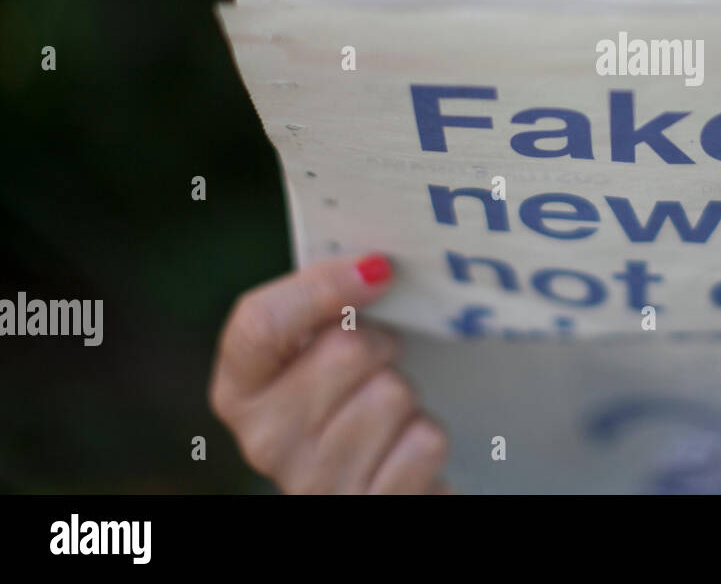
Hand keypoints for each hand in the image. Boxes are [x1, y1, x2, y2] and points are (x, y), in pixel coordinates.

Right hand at [209, 254, 449, 492]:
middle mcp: (264, 441)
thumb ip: (327, 304)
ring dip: (406, 396)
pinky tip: (402, 453)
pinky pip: (423, 443)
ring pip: (391, 395)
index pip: (261, 325)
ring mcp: (314, 485)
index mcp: (241, 389)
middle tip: (380, 363)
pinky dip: (426, 440)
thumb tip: (374, 265)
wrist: (378, 484)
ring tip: (389, 416)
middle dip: (381, 345)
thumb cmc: (351, 397)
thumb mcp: (323, 345)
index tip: (379, 269)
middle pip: (345, 350)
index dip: (323, 287)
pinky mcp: (368, 509)